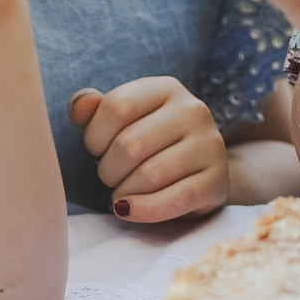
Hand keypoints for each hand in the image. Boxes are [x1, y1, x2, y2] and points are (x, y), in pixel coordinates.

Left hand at [68, 78, 226, 221]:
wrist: (195, 173)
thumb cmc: (146, 146)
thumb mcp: (118, 123)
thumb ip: (93, 112)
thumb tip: (81, 103)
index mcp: (166, 88)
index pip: (117, 107)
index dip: (95, 137)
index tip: (98, 150)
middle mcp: (193, 110)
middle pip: (130, 145)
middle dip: (108, 170)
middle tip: (112, 177)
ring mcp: (210, 144)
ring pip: (150, 175)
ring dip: (124, 193)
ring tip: (124, 193)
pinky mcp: (217, 180)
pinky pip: (175, 200)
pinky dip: (144, 211)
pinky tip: (129, 210)